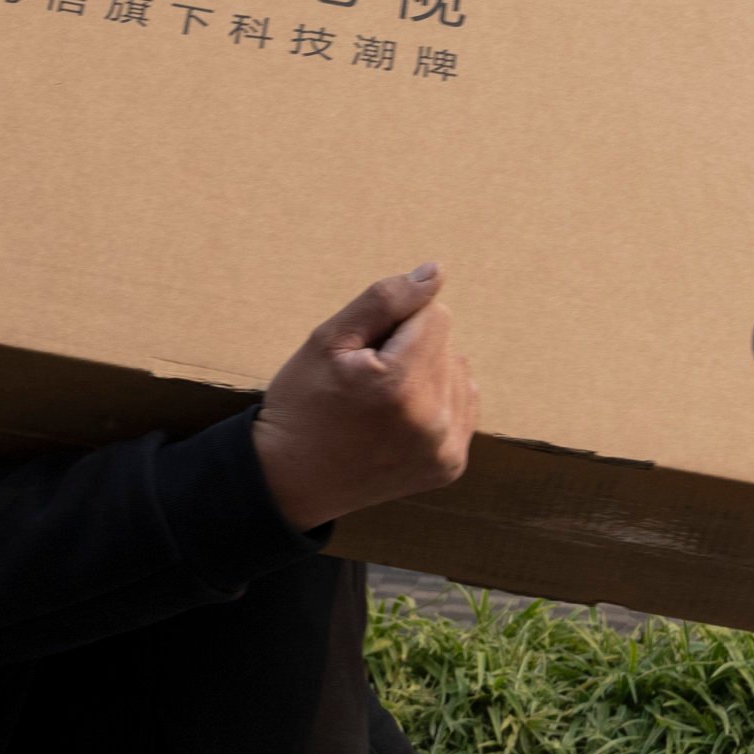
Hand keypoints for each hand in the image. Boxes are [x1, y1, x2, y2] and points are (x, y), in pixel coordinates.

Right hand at [250, 262, 477, 531]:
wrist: (291, 481)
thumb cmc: (302, 406)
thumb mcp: (328, 340)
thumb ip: (385, 300)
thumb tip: (437, 272)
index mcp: (400, 386)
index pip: (434, 314)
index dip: (395, 324)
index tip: (364, 354)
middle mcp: (432, 422)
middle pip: (447, 343)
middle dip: (410, 349)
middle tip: (366, 382)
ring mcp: (445, 449)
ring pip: (458, 371)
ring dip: (426, 374)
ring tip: (382, 402)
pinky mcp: (451, 465)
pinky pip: (462, 404)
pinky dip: (436, 402)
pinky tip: (400, 417)